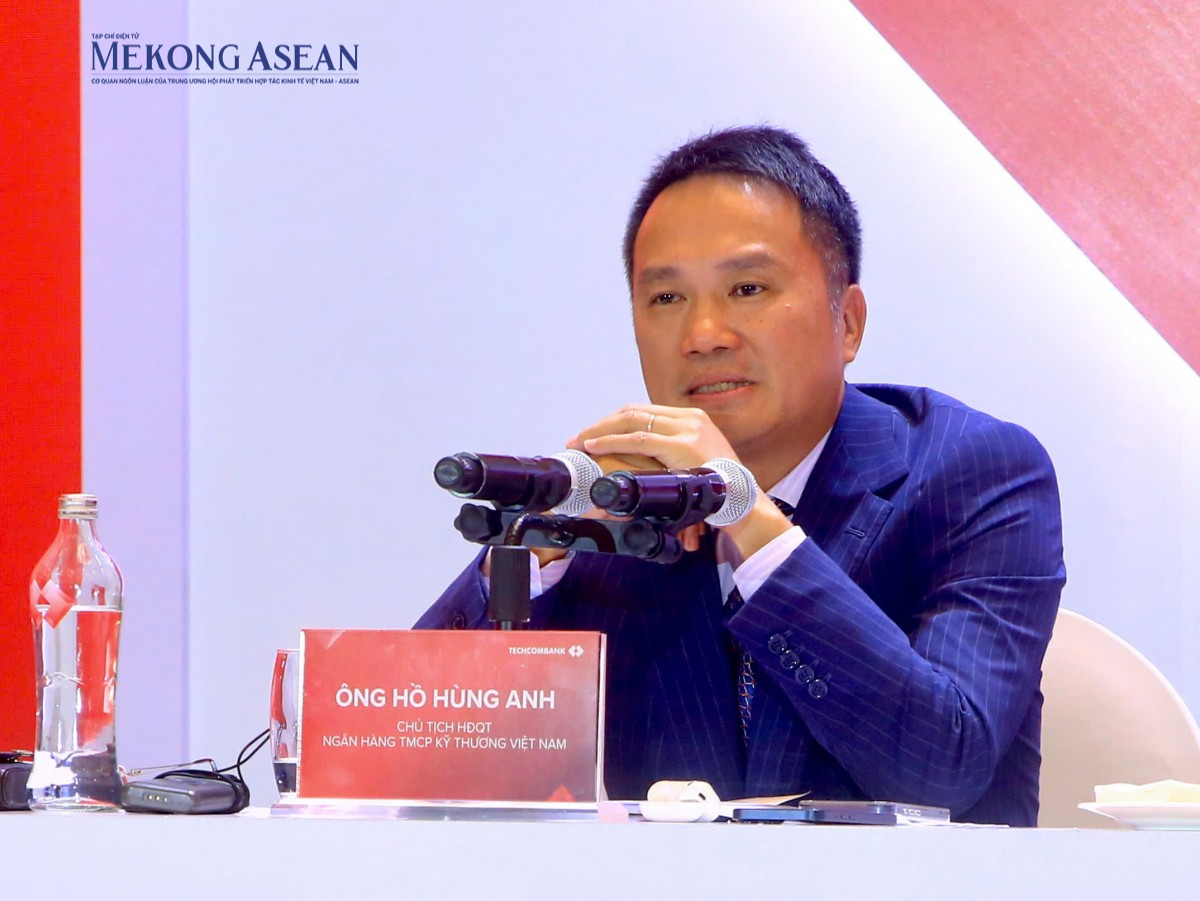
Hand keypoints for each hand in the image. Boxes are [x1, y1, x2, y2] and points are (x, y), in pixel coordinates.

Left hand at [566, 406, 741, 553]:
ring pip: (631, 421)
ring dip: (599, 431)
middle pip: (634, 412)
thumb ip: (673, 458)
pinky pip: (638, 439)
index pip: (645, 411)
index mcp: (693, 419)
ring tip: (579, 443)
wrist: (743, 501)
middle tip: (579, 439)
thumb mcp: (695, 465)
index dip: (615, 422)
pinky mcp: (682, 445)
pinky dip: (611, 442)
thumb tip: (645, 468)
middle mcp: (689, 418)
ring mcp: (687, 429)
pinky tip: (593, 448)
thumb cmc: (718, 491)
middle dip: (602, 425)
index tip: (594, 434)